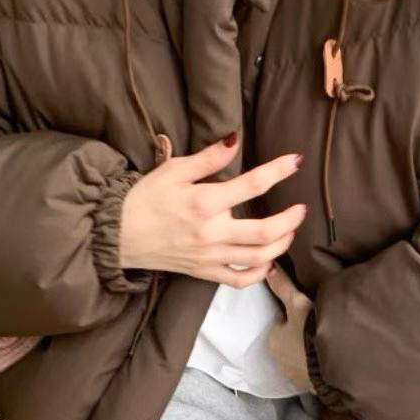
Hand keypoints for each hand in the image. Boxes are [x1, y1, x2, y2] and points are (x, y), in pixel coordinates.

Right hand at [117, 134, 306, 286]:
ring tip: (289, 232)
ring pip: (259, 257)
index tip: (296, 162)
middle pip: (265, 230)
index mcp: (205, 202)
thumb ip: (208, 158)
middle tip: (301, 209)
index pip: (252, 184)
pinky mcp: (204, 272)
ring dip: (281, 244)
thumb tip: (235, 139)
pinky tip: (268, 261)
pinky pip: (240, 280)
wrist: (118, 234)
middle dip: (290, 219)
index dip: (279, 170)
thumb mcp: (174, 170)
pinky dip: (259, 273)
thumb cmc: (145, 199)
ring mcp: (210, 256)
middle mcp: (212, 232)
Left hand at [264, 262, 315, 393]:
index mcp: (272, 340)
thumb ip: (283, 286)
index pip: (280, 324)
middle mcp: (278, 360)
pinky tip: (328, 357)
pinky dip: (317, 364)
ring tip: (326, 340)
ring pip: (299, 357)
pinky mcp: (307, 386)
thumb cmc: (311, 331)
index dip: (295, 317)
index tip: (309, 313)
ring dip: (309, 351)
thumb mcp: (297, 304)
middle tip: (319, 325)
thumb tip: (269, 268)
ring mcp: (293, 375)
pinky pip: (311, 371)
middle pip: (289, 341)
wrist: (333, 364)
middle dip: (300, 335)